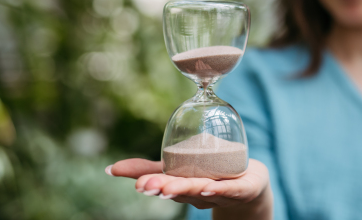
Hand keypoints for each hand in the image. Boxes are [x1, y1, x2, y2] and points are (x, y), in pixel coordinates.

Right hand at [106, 158, 270, 211]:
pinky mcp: (242, 190)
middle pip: (181, 191)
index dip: (150, 183)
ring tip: (171, 187)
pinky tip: (210, 187)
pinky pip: (230, 190)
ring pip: (203, 191)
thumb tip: (109, 169)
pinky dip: (220, 190)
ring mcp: (221, 193)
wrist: (251, 182)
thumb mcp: (178, 167)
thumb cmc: (211, 174)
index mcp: (183, 186)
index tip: (137, 183)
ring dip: (187, 189)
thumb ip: (147, 168)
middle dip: (164, 188)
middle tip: (148, 186)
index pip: (164, 184)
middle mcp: (200, 193)